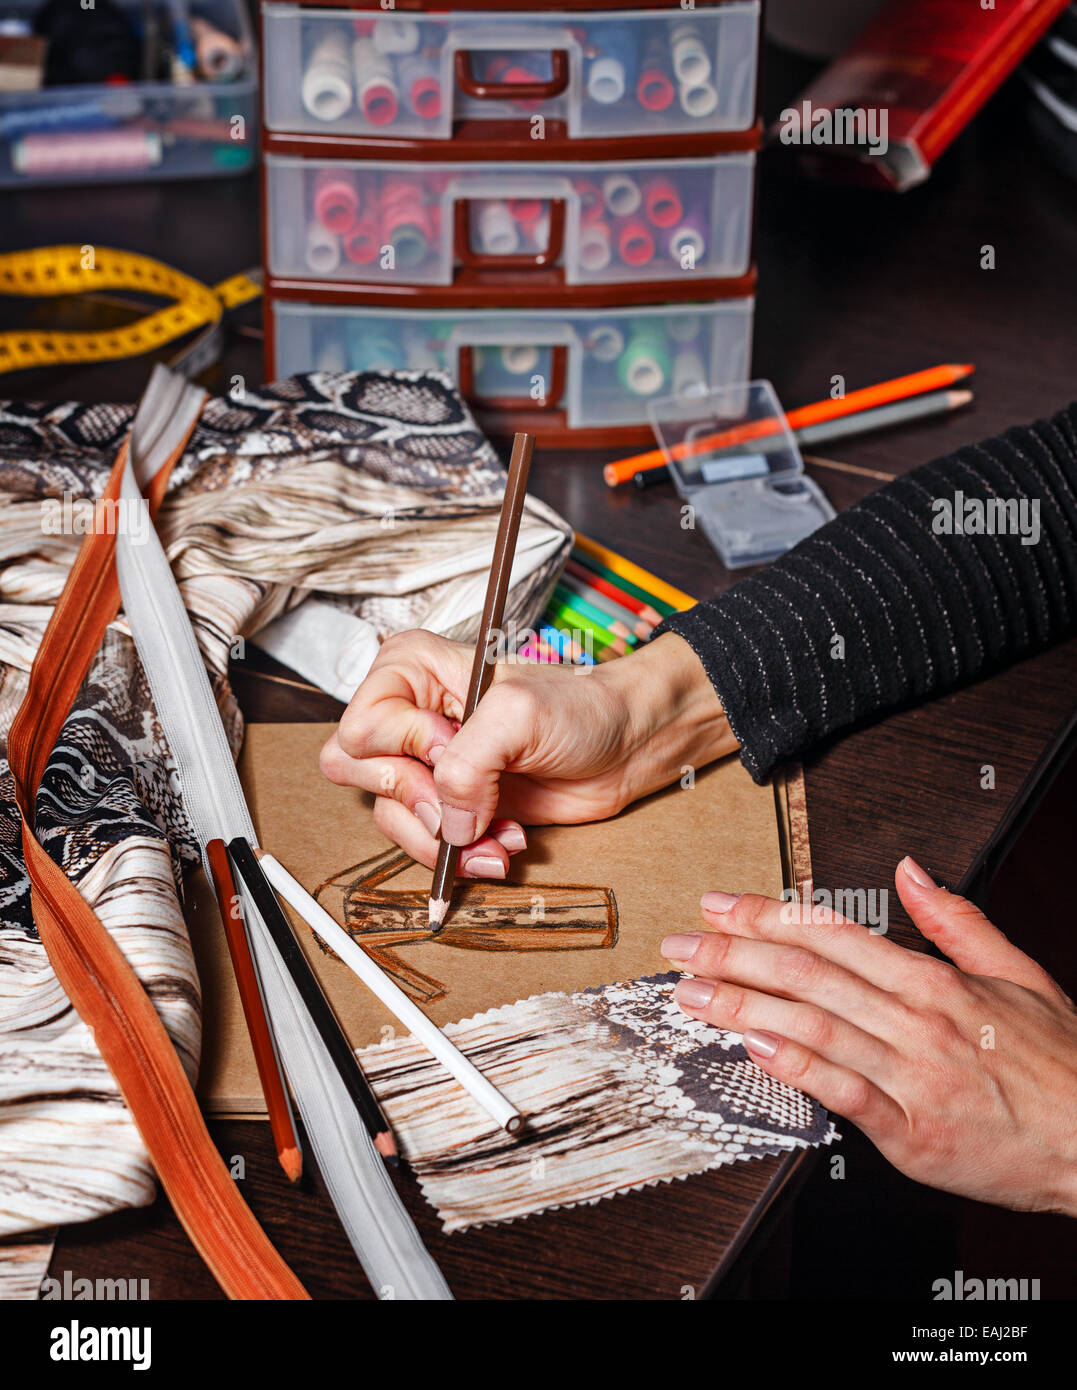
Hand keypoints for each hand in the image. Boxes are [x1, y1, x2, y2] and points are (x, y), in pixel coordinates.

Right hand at [320, 628, 736, 876]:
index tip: (457, 746)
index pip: (364, 727)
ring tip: (500, 832)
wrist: (628, 745)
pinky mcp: (452, 805)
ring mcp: (429, 764)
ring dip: (447, 839)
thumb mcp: (518, 716)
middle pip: (358, 773)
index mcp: (411, 670)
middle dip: (418, 802)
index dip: (410, 748)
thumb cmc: (582, 708)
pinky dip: (463, 856)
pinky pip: (425, 844)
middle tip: (467, 804)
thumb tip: (447, 824)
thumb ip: (466, 765)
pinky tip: (504, 841)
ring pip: (390, 817)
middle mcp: (410, 715)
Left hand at [661, 858, 1076, 1214]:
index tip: (720, 906)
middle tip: (682, 945)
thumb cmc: (1058, 1063)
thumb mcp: (1018, 971)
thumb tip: (911, 870)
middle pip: (807, 975)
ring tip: (693, 994)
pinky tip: (752, 1049)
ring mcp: (912, 1077)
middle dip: (734, 955)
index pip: (831, 934)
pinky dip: (795, 1067)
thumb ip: (956, 919)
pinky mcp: (911, 1133)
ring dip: (743, 1006)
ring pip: (813, 1027)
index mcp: (934, 980)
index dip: (767, 915)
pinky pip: (843, 1092)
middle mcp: (916, 1022)